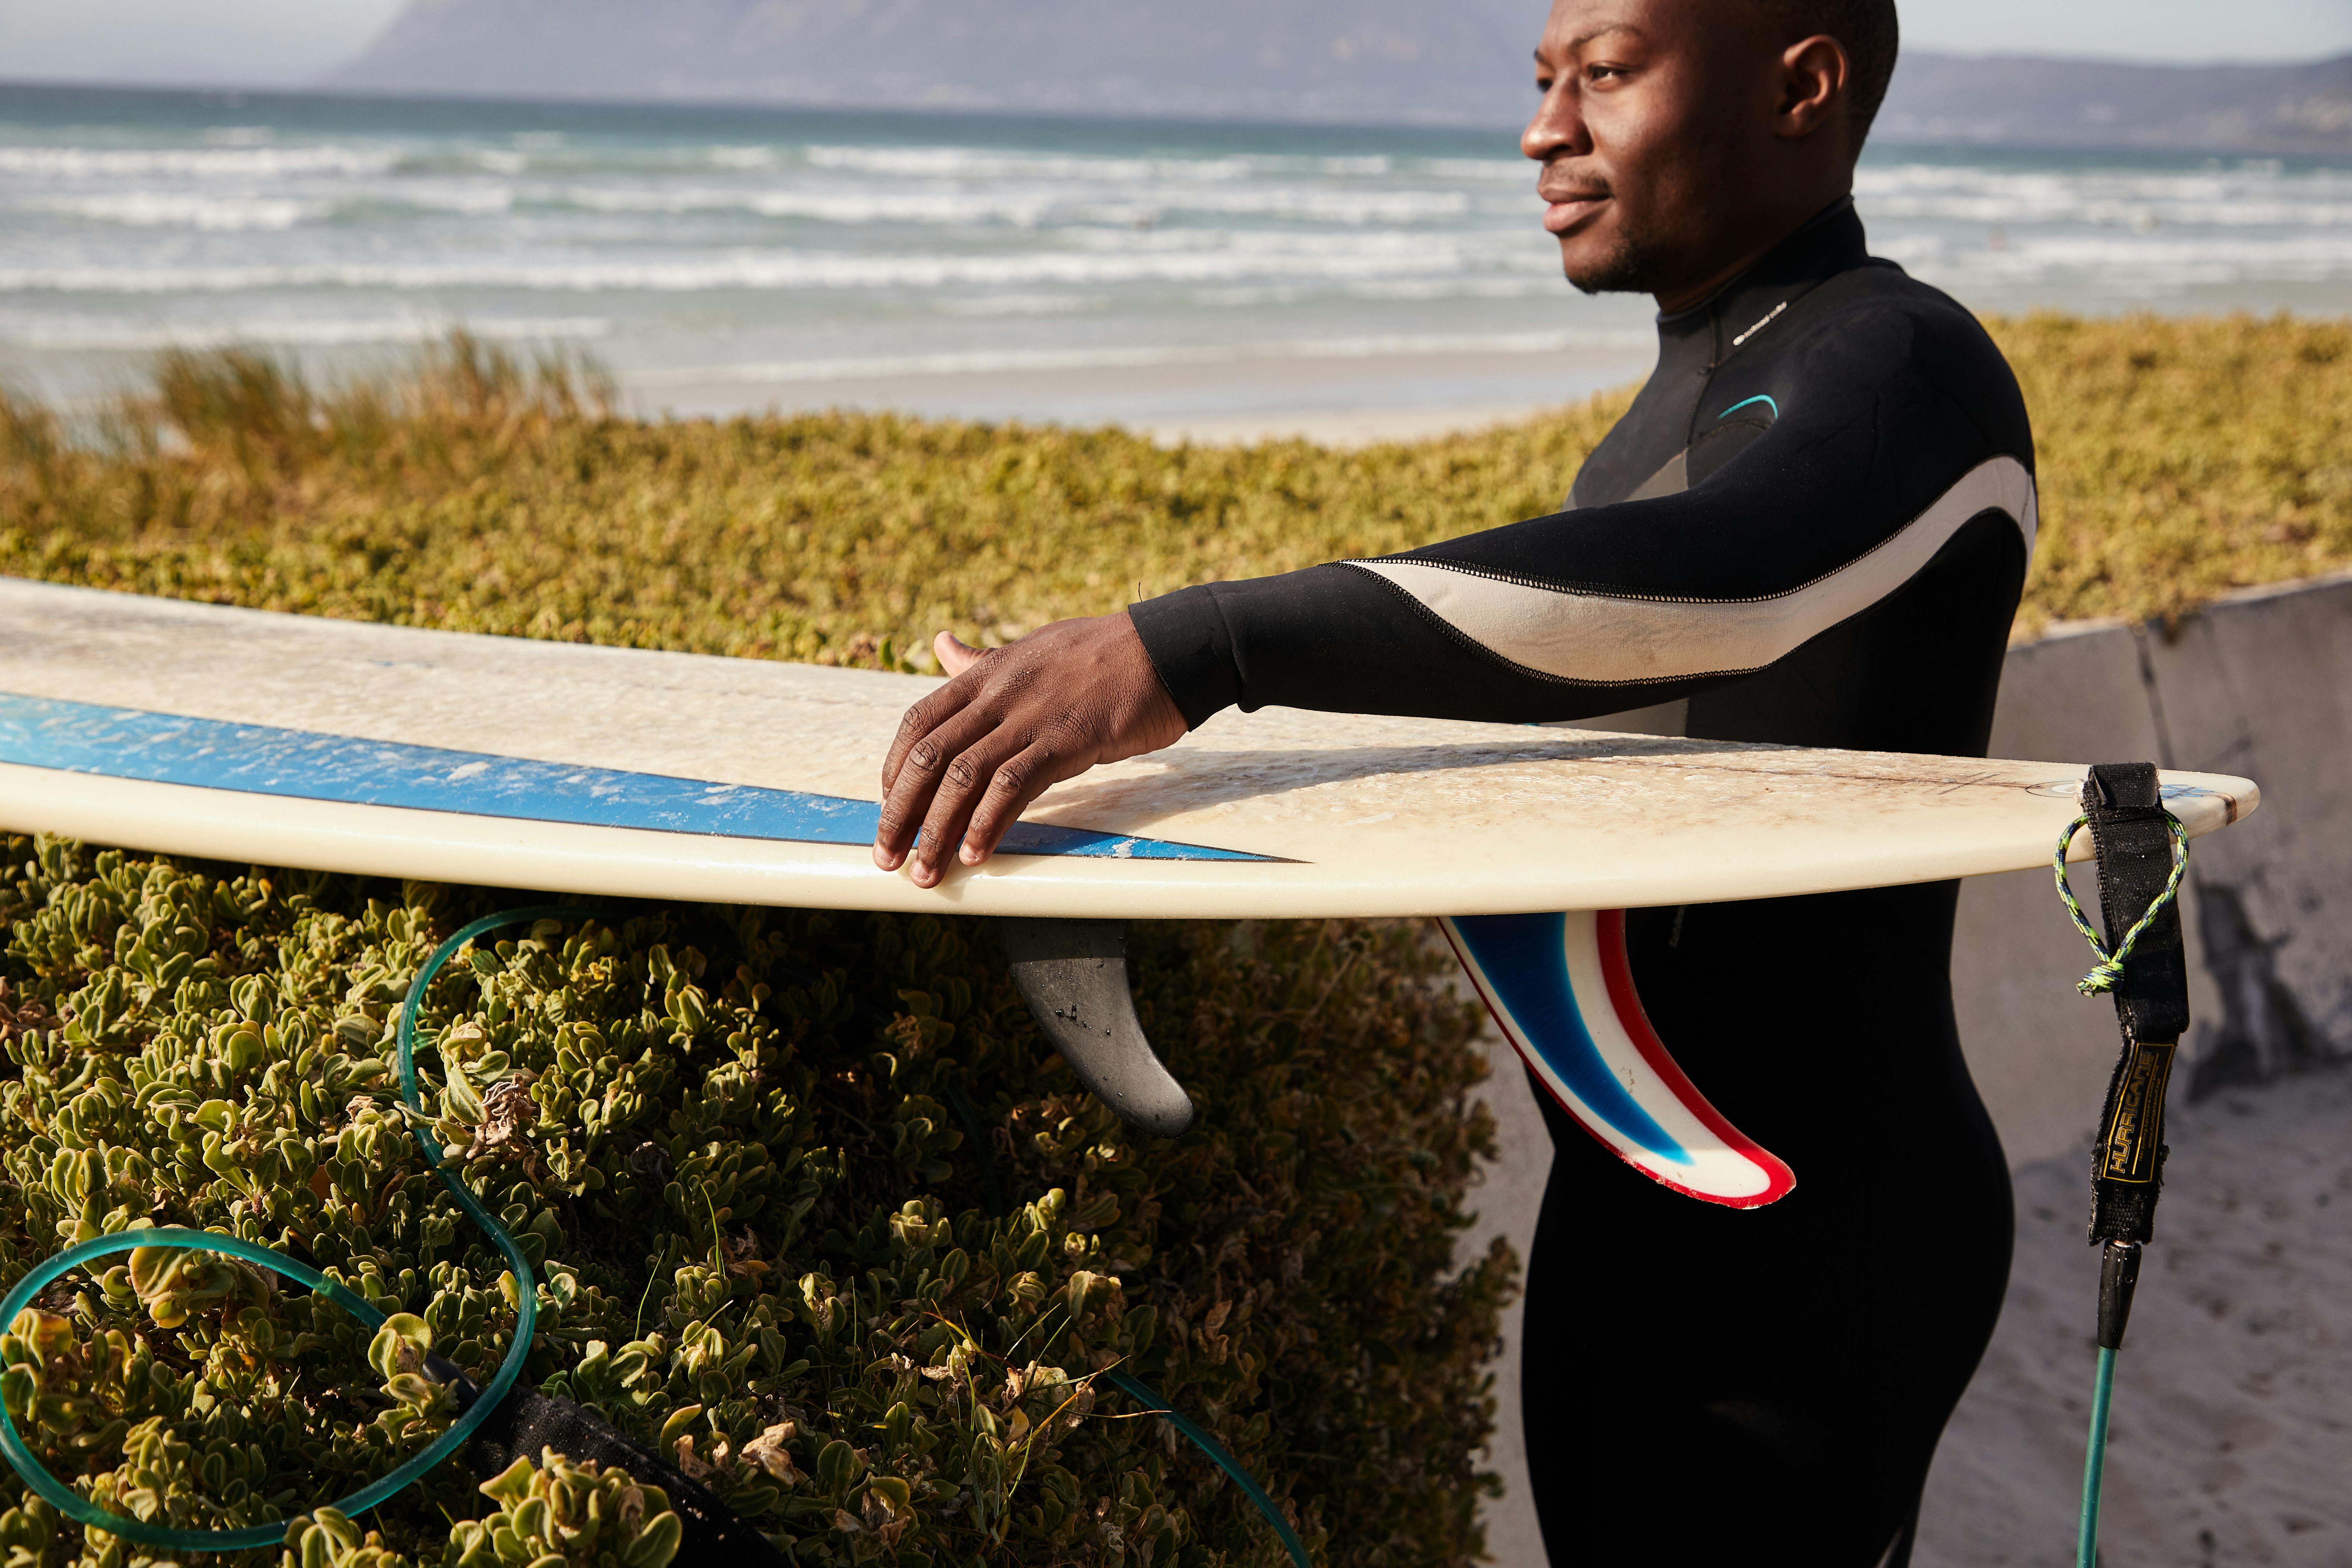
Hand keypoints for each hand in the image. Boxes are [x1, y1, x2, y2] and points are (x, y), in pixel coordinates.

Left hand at [874, 613, 1187, 886]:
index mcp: (987, 673)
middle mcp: (999, 693)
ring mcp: (1031, 717)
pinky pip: (1013, 786)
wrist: (1166, 649)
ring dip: (938, 831)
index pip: (919, 722)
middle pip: (929, 756)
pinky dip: (989, 824)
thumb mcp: (1030, 649)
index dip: (894, 767)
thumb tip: (940, 644)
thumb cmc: (1101, 655)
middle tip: (886, 855)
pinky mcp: (1066, 740)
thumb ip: (981, 660)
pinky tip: (976, 855)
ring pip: (963, 777)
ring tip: (926, 871)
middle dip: (900, 812)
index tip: (887, 805)